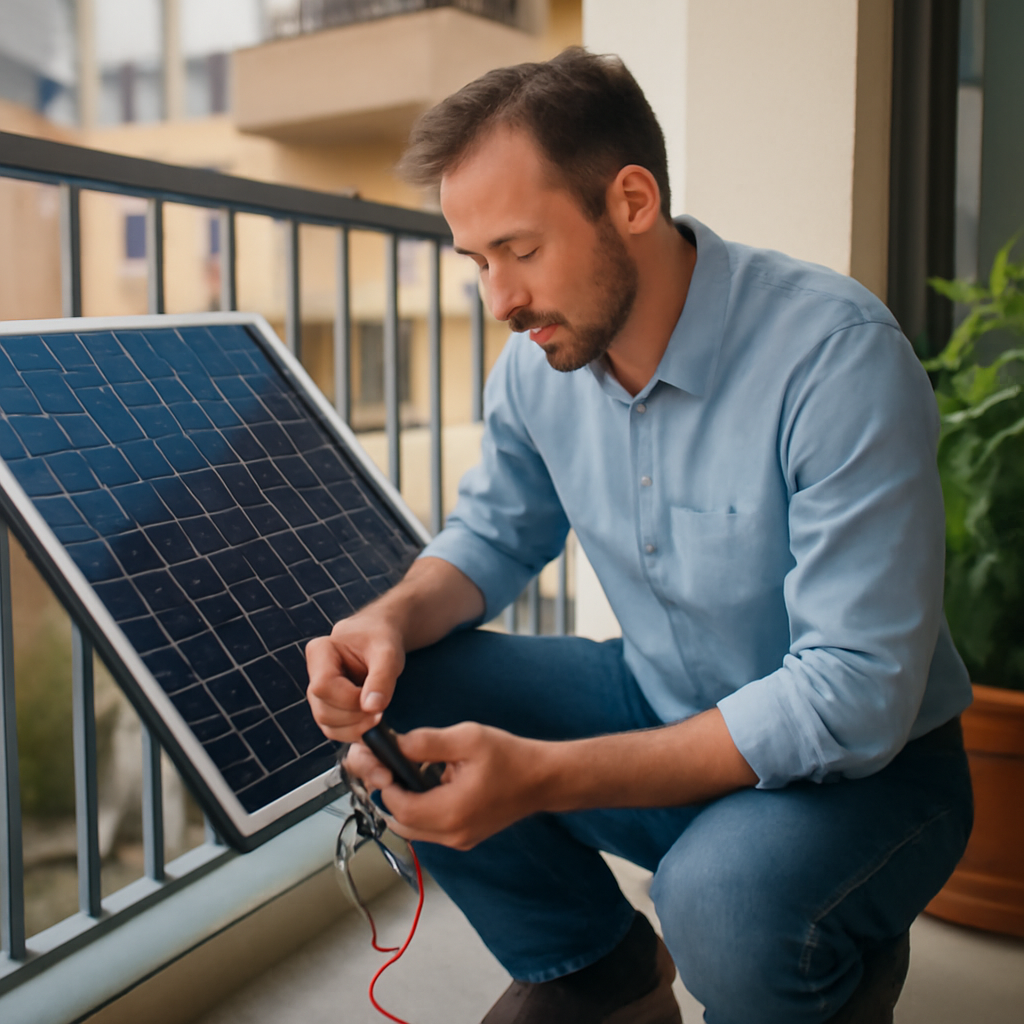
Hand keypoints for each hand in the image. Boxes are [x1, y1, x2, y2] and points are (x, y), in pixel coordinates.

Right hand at [305, 612, 405, 742]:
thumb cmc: (381, 639)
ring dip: (356, 727)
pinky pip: (333, 730)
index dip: (349, 700)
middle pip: (324, 709)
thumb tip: (371, 708)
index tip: (375, 700)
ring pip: (326, 724)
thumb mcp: (388, 653)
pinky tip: (371, 720)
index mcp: (320, 651)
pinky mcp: (326, 706)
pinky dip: (354, 732)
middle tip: (381, 710)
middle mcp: (313, 673)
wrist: (378, 637)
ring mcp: (317, 693)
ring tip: (378, 713)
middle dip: (355, 716)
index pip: (324, 686)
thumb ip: (381, 678)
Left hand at [344, 723, 550, 850]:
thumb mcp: (468, 738)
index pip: (400, 808)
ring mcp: (460, 839)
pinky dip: (422, 809)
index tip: (384, 762)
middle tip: (391, 768)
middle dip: (391, 796)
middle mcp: (453, 834)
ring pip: (415, 829)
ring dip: (405, 804)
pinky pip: (431, 829)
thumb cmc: (509, 757)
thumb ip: (427, 742)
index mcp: (452, 811)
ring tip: (411, 773)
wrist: (543, 779)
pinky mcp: (465, 837)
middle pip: (402, 824)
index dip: (386, 785)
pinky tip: (432, 783)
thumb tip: (395, 743)